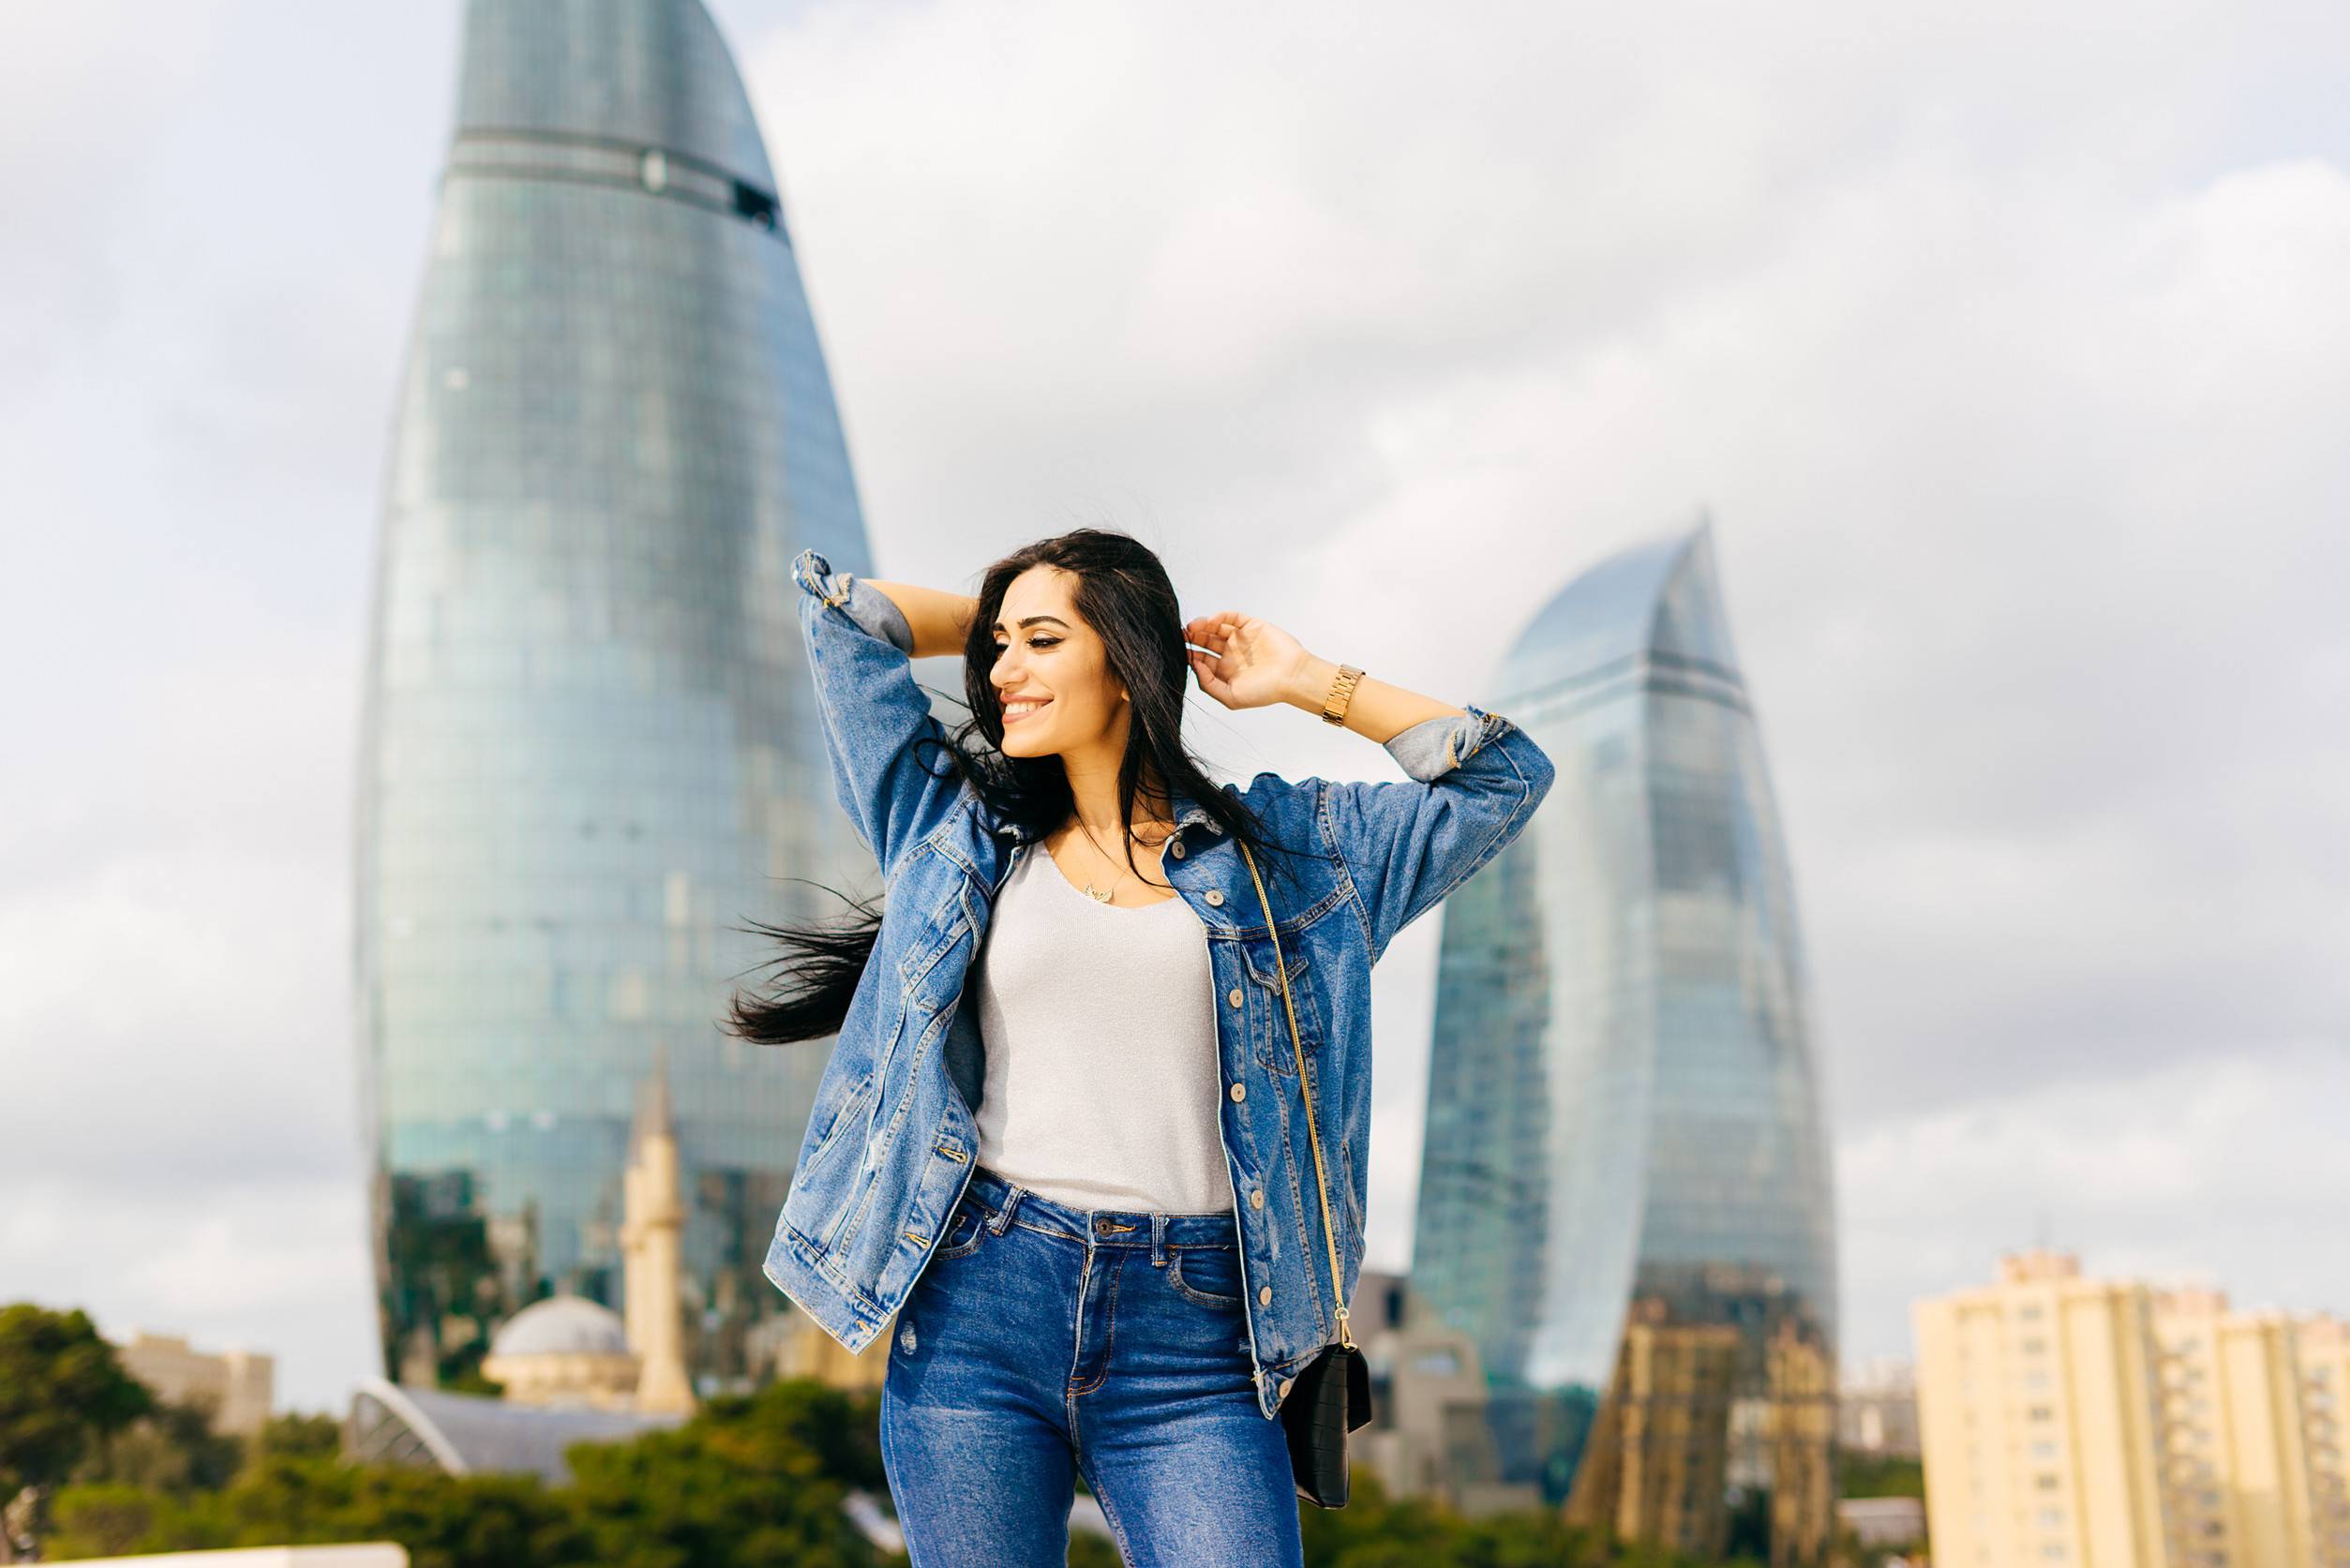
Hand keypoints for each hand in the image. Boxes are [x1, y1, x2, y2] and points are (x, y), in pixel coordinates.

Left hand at [1183, 610, 1313, 710]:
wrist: (1292, 678)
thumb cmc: (1265, 692)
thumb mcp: (1231, 697)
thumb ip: (1209, 684)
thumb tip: (1195, 664)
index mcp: (1225, 671)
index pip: (1201, 659)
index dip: (1189, 654)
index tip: (1180, 652)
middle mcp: (1231, 654)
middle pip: (1205, 641)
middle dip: (1192, 638)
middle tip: (1181, 636)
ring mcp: (1240, 639)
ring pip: (1214, 628)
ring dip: (1201, 626)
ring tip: (1192, 628)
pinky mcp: (1251, 626)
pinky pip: (1231, 618)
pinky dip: (1219, 617)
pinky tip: (1211, 622)